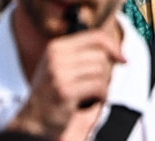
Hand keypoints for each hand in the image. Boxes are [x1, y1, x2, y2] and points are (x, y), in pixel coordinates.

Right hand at [9, 28, 124, 138]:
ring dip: (103, 86)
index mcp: (56, 47)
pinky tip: (92, 100)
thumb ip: (80, 54)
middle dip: (106, 72)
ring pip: (101, 71)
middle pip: (100, 56)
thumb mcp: (59, 66)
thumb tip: (113, 50)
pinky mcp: (66, 91)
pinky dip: (101, 96)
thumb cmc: (49, 93)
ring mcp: (59, 74)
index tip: (122, 58)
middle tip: (98, 84)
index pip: (94, 36)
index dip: (113, 46)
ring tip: (92, 93)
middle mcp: (56, 57)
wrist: (32, 118)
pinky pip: (98, 87)